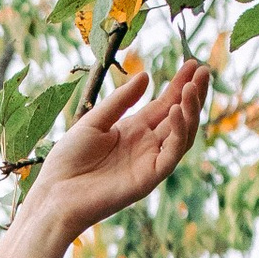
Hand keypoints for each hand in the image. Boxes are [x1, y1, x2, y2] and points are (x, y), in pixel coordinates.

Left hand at [32, 58, 207, 239]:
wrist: (54, 193)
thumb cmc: (68, 159)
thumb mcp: (94, 121)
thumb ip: (120, 100)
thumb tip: (147, 75)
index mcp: (134, 130)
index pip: (165, 104)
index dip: (179, 85)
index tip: (194, 64)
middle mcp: (146, 145)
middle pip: (179, 117)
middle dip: (193, 94)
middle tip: (204, 70)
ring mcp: (149, 161)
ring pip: (182, 135)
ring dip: (190, 110)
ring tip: (193, 86)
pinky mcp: (149, 178)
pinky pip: (171, 154)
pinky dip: (178, 133)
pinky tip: (177, 110)